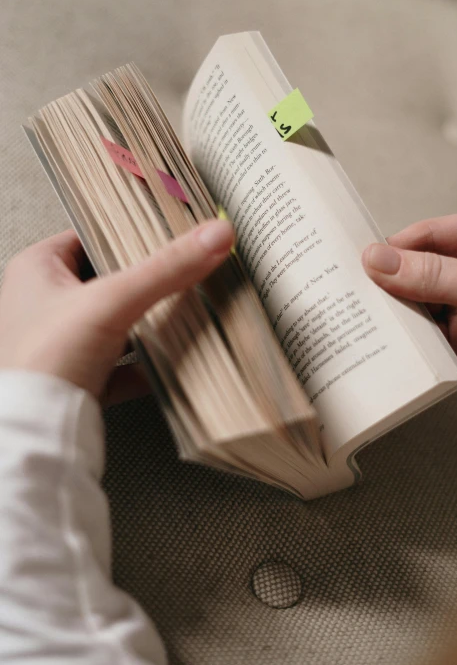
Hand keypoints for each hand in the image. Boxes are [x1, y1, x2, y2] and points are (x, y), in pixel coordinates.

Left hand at [0, 221, 233, 404]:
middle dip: (144, 283)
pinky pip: (120, 366)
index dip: (125, 233)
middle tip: (177, 272)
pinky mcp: (77, 379)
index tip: (161, 231)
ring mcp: (60, 345)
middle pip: (107, 282)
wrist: (37, 432)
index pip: (88, 236)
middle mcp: (42, 306)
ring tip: (179, 314)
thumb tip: (212, 237)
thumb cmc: (44, 361)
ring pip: (115, 324)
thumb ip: (166, 268)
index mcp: (36, 271)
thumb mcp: (113, 300)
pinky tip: (168, 364)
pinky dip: (145, 366)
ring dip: (146, 324)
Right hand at [362, 213, 456, 406]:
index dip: (395, 248)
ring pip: (412, 306)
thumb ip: (437, 274)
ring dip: (391, 315)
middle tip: (350, 292)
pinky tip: (382, 344)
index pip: (429, 235)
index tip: (361, 262)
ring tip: (359, 320)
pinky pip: (419, 341)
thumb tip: (380, 259)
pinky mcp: (454, 347)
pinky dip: (401, 344)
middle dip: (386, 282)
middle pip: (414, 270)